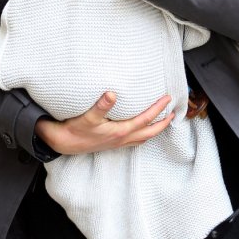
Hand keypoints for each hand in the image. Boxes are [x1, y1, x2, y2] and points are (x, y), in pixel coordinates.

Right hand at [35, 92, 173, 155]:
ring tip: (162, 121)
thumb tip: (112, 94)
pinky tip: (142, 130)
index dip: (158, 109)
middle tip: (174, 112)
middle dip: (163, 123)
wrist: (65, 143)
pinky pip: (135, 141)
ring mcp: (118, 143)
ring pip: (144, 138)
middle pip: (150, 132)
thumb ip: (101, 105)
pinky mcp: (113, 144)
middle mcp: (122, 139)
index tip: (167, 99)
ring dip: (155, 130)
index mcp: (120, 131)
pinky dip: (144, 135)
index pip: (145, 119)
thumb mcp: (88, 116)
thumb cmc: (76, 129)